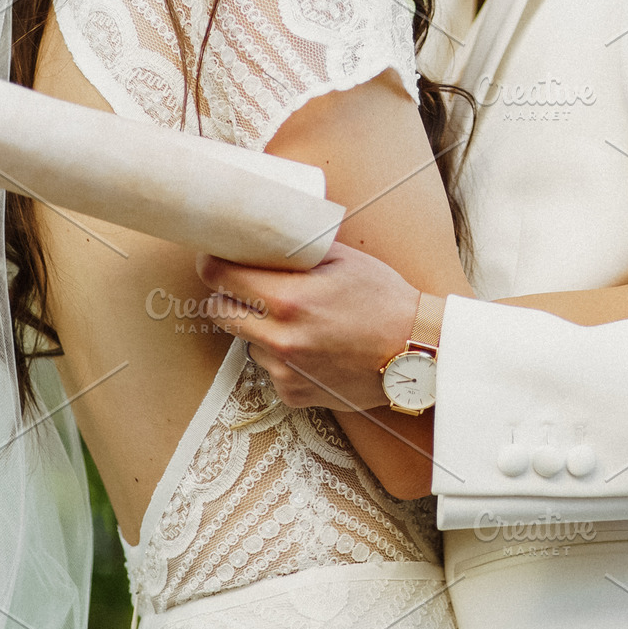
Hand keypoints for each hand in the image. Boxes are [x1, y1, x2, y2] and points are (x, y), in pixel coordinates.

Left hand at [196, 242, 420, 410]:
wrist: (416, 354)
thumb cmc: (384, 300)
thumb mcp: (344, 260)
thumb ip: (298, 250)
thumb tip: (262, 234)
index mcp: (289, 299)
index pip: (220, 277)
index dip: (211, 263)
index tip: (213, 258)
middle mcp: (280, 338)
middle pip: (218, 312)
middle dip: (228, 295)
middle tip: (247, 286)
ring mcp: (284, 371)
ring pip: (246, 341)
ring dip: (258, 328)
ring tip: (298, 321)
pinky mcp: (292, 394)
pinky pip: (269, 368)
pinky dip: (282, 357)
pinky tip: (312, 348)